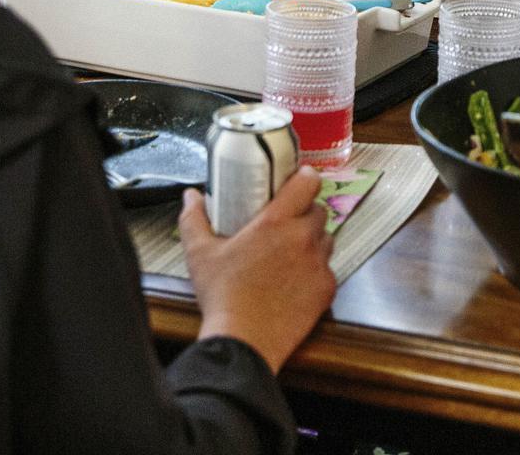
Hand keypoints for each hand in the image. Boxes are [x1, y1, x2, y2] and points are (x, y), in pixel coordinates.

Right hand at [180, 166, 335, 372]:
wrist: (245, 341)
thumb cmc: (224, 298)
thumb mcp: (200, 254)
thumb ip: (194, 219)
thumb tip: (191, 198)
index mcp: (275, 223)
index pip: (307, 183)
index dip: (305, 177)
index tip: (298, 179)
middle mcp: (302, 239)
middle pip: (317, 210)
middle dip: (304, 213)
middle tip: (285, 223)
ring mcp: (318, 265)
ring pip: (326, 239)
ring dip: (312, 240)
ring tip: (289, 251)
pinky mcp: (326, 289)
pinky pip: (328, 270)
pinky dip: (315, 270)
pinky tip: (295, 280)